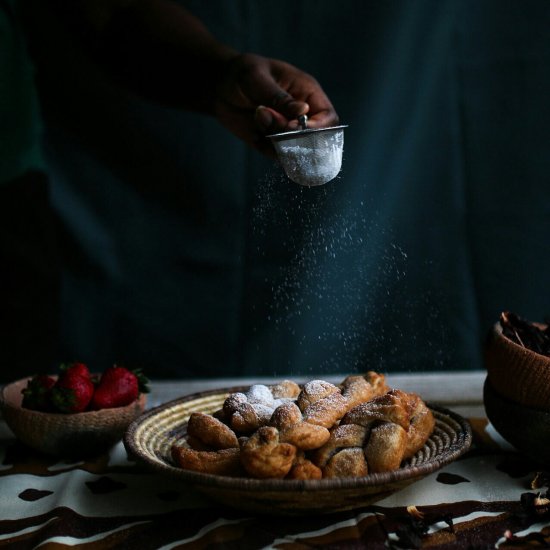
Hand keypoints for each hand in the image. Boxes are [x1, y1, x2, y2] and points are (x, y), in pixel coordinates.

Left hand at [214, 53, 338, 156]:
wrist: (219, 87)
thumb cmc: (242, 73)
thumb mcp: (258, 79)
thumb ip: (279, 97)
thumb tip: (302, 111)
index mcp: (307, 93)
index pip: (328, 118)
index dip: (318, 128)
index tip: (296, 127)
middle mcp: (302, 115)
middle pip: (314, 140)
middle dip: (293, 136)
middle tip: (269, 120)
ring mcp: (288, 131)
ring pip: (294, 150)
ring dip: (275, 141)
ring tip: (258, 118)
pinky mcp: (273, 142)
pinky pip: (277, 156)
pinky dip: (266, 148)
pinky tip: (254, 132)